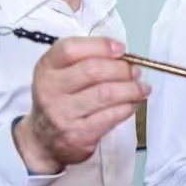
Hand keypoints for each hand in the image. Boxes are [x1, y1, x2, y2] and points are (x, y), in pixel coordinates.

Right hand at [13, 37, 148, 175]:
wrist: (44, 140)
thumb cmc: (59, 101)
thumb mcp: (60, 74)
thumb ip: (84, 59)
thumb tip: (122, 55)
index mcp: (46, 69)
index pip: (70, 49)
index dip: (100, 46)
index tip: (120, 49)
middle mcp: (50, 90)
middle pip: (93, 71)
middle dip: (121, 69)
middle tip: (135, 71)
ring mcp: (63, 113)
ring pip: (106, 94)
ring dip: (131, 88)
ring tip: (141, 87)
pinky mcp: (78, 134)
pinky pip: (111, 116)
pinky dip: (128, 107)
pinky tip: (133, 103)